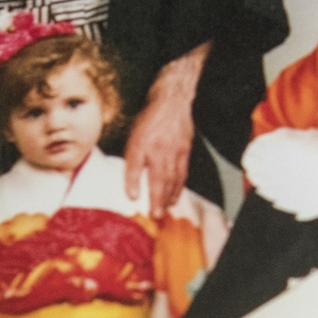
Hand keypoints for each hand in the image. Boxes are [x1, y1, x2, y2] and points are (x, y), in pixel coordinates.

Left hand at [122, 42, 208, 217]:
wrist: (171, 100)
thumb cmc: (149, 119)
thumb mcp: (133, 141)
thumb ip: (132, 168)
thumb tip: (132, 192)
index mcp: (152, 156)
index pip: (151, 184)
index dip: (150, 200)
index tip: (150, 214)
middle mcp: (167, 158)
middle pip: (165, 185)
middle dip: (161, 203)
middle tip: (158, 217)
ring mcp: (178, 154)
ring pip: (176, 180)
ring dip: (171, 196)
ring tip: (167, 208)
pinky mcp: (186, 150)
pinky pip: (183, 172)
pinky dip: (180, 184)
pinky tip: (177, 189)